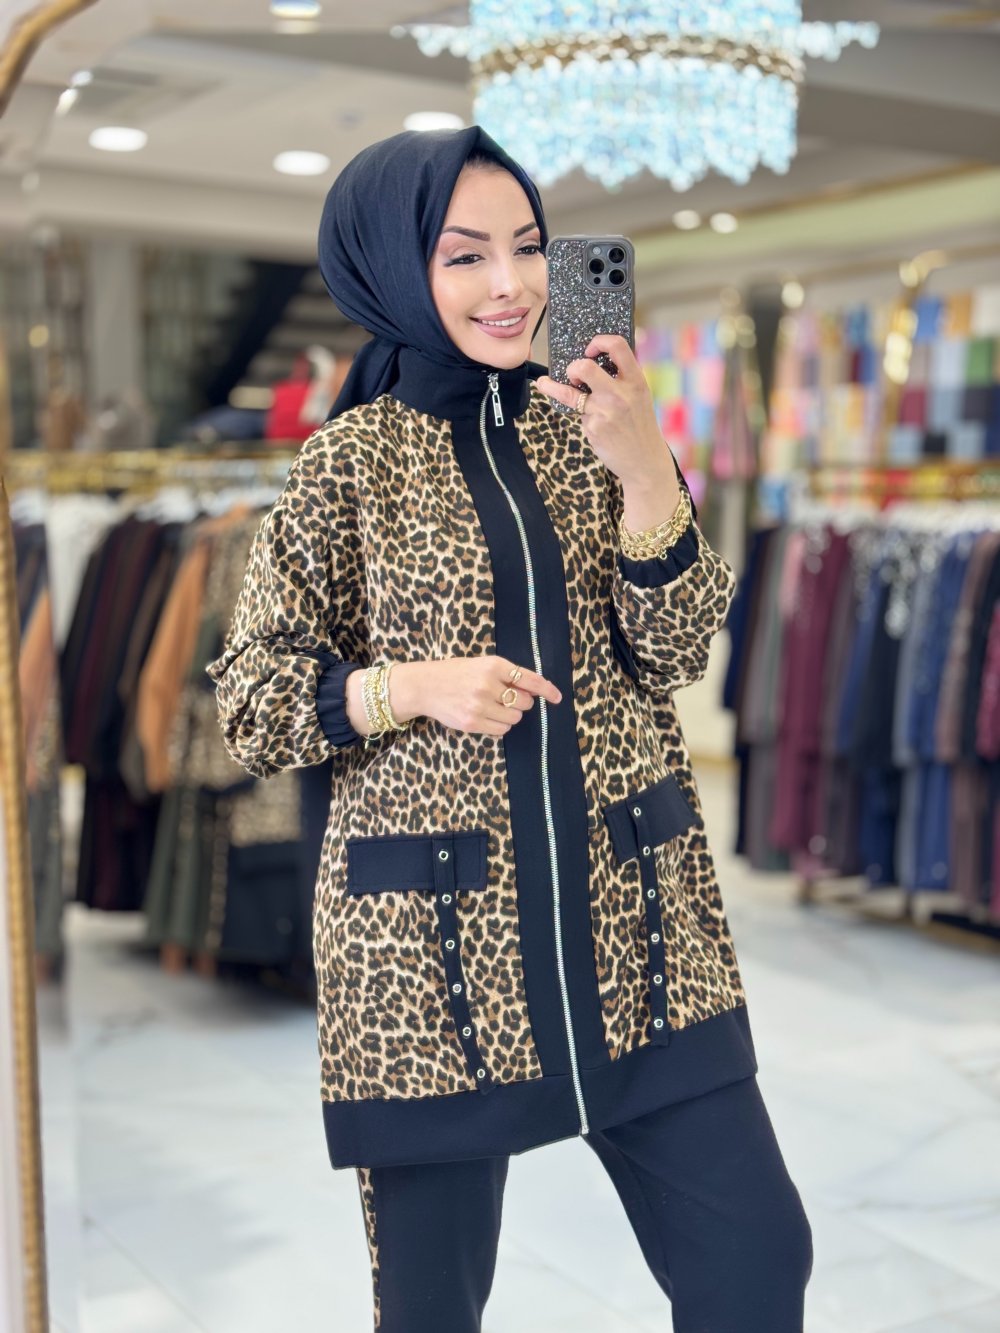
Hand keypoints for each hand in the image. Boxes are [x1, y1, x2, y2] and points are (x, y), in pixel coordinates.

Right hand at [412, 656, 562, 737]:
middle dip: (520, 702)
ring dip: (510, 715)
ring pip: (514, 718)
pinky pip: (501, 730)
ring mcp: (479, 705)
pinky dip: (500, 725)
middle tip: (505, 698)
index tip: (557, 697)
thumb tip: (533, 692)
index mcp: (492, 665)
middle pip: (524, 702)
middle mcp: (487, 684)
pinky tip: (486, 716)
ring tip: (493, 707)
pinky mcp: (472, 723)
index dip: (547, 689)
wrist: (424, 686)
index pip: (529, 679)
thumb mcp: (481, 665)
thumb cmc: (456, 673)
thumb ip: (506, 675)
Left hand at [535, 335, 672, 487]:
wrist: (644, 461)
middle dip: (573, 367)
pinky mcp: (593, 428)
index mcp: (636, 381)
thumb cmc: (640, 425)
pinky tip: (595, 426)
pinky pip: (579, 415)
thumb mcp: (640, 397)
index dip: (599, 341)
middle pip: (585, 367)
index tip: (589, 349)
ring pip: (570, 394)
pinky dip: (582, 417)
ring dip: (552, 387)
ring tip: (544, 384)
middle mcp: (620, 394)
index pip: (617, 346)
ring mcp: (604, 412)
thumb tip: (593, 361)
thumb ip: (623, 379)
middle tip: (572, 373)